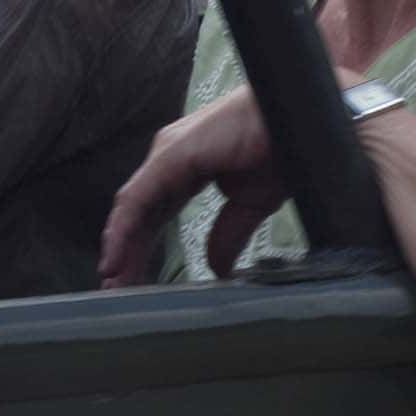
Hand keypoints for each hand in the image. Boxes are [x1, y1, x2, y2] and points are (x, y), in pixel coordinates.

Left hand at [98, 85, 295, 285]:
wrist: (301, 124)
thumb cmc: (279, 149)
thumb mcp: (249, 205)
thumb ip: (227, 234)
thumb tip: (218, 268)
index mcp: (185, 167)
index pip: (154, 214)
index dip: (141, 249)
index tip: (133, 283)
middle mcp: (170, 158)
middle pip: (139, 213)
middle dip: (127, 253)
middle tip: (116, 290)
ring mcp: (168, 154)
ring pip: (132, 207)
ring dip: (120, 246)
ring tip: (113, 282)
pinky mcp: (172, 155)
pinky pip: (138, 197)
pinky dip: (123, 228)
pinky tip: (116, 255)